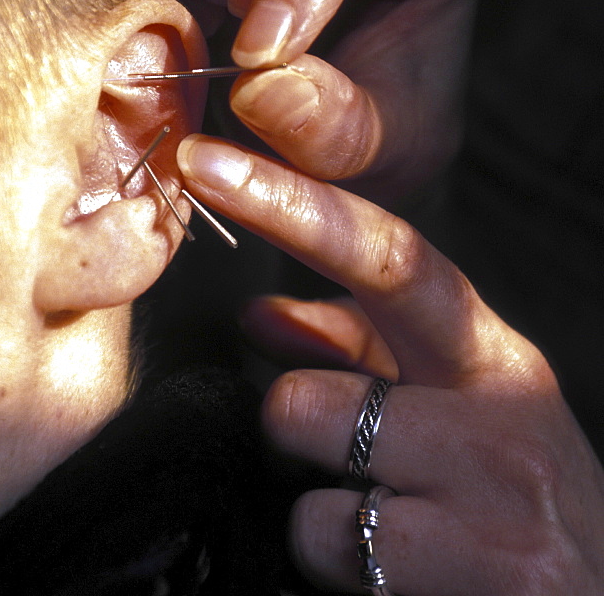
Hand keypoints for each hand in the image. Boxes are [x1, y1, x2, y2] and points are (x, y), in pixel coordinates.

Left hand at [177, 134, 603, 593]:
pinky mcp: (495, 579)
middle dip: (293, 432)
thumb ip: (359, 352)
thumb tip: (260, 314)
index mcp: (487, 352)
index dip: (289, 205)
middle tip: (349, 466)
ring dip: (324, 518)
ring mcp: (503, 503)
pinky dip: (343, 577)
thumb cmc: (513, 498)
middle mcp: (505, 411)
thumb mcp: (453, 409)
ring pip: (311, 501)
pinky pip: (335, 560)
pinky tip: (402, 582)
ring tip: (392, 528)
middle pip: (311, 397)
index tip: (207, 165)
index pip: (385, 256)